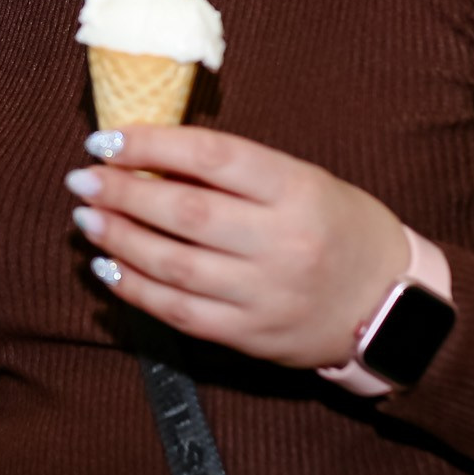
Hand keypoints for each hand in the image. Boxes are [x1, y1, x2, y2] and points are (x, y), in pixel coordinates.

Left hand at [67, 125, 413, 370]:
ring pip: (175, 266)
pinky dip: (137, 290)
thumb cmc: (341, 228)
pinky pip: (180, 313)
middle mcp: (283, 242)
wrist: (391, 306)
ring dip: (120, 240)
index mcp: (298, 190)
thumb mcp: (304, 180)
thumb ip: (237, 173)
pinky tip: (108, 268)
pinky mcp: (251, 336)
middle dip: (123, 193)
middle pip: (186, 214)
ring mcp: (266, 294)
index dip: (152, 145)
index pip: (213, 158)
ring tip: (87, 219)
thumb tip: (151, 158)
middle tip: (82, 179)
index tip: (108, 138)